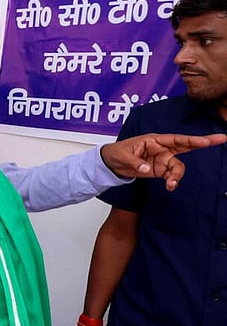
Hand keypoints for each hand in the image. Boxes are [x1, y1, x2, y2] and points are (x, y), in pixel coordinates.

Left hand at [100, 133, 226, 190]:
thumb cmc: (116, 153)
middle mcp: (162, 149)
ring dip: (177, 176)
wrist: (110, 163)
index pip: (176, 139)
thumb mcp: (122, 156)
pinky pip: (171, 176)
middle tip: (222, 139)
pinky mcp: (160, 170)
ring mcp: (162, 160)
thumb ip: (135, 162)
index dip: (192, 139)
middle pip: (186, 145)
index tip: (206, 141)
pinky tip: (169, 186)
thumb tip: (146, 168)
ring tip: (171, 185)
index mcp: (154, 140)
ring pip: (178, 167)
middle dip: (203, 142)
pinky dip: (172, 181)